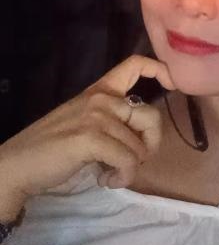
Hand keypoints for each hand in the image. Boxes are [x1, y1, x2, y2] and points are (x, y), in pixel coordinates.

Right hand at [0, 55, 175, 211]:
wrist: (18, 165)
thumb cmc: (53, 150)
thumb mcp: (86, 126)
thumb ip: (113, 124)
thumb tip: (143, 140)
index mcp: (99, 91)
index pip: (134, 65)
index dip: (160, 70)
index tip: (172, 85)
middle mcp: (100, 98)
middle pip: (151, 115)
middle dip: (150, 145)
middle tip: (131, 162)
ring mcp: (96, 116)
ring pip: (140, 146)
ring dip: (129, 169)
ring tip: (109, 174)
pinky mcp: (91, 137)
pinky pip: (128, 161)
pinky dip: (122, 177)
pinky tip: (105, 179)